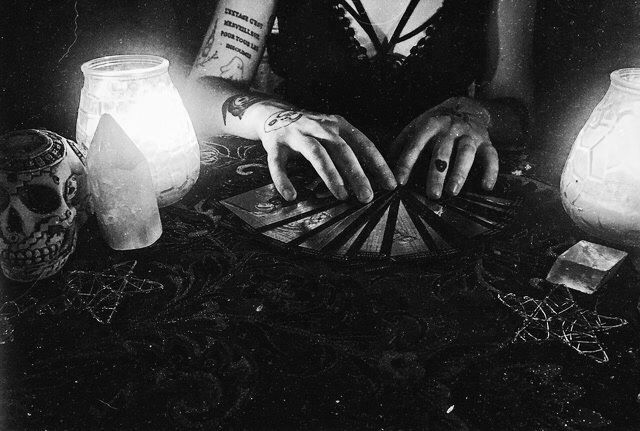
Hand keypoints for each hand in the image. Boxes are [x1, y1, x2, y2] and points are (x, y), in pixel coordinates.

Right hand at [256, 107, 396, 202]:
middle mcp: (318, 127)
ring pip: (316, 154)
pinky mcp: (275, 144)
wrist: (271, 113)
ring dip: (330, 175)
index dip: (378, 164)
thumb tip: (371, 179)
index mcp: (337, 124)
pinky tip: (291, 196)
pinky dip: (284, 180)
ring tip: (341, 196)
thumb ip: (348, 150)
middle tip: (367, 196)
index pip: (363, 144)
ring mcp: (296, 134)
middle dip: (357, 174)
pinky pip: (278, 164)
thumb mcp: (332, 132)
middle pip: (342, 150)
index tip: (390, 183)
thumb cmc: (309, 130)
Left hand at [390, 97, 498, 198]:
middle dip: (436, 174)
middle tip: (431, 195)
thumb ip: (400, 145)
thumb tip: (383, 166)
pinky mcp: (486, 142)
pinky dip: (491, 171)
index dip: (406, 163)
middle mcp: (450, 129)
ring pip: (466, 154)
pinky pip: (492, 156)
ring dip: (459, 174)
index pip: (415, 145)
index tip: (399, 182)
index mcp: (429, 125)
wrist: (467, 106)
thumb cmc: (435, 124)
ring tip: (452, 192)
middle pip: (442, 153)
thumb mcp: (416, 127)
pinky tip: (486, 187)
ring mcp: (470, 135)